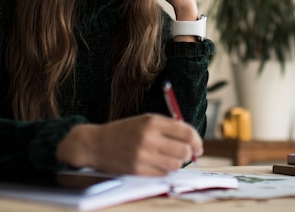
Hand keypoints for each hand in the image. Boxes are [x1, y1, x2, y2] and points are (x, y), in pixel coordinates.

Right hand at [57, 113, 202, 175]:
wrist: (96, 144)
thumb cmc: (123, 131)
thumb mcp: (145, 120)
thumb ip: (168, 127)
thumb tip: (192, 140)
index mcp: (152, 122)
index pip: (186, 132)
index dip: (197, 141)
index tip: (198, 146)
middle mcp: (149, 138)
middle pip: (184, 151)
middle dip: (189, 154)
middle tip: (187, 154)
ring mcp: (143, 156)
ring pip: (175, 165)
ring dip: (176, 163)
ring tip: (169, 158)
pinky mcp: (138, 170)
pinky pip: (162, 174)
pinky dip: (164, 170)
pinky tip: (157, 164)